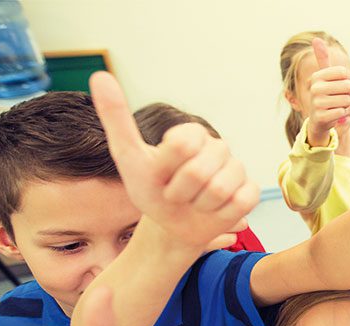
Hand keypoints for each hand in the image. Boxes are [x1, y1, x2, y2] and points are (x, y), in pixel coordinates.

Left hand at [89, 72, 258, 250]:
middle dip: (178, 193)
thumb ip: (116, 118)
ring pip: (219, 190)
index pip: (180, 144)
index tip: (160, 175)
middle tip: (175, 194)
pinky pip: (239, 203)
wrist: (171, 226)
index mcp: (192, 133)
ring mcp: (237, 169)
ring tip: (194, 204)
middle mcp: (218, 147)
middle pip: (198, 172)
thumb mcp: (128, 157)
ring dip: (198, 206)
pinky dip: (220, 215)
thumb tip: (99, 75)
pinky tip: (214, 212)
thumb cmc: (152, 190)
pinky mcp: (250, 193)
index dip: (164, 169)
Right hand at [306, 38, 349, 145]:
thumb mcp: (325, 78)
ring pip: (346, 100)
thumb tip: (316, 39)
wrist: (318, 121)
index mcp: (317, 76)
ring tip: (336, 107)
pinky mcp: (320, 116)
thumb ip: (323, 59)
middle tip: (338, 99)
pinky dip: (342, 115)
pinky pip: (342, 112)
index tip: (338, 87)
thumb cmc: (326, 97)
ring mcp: (316, 102)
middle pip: (348, 86)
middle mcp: (315, 88)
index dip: (347, 81)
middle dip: (348, 95)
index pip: (345, 73)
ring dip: (346, 106)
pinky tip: (334, 116)